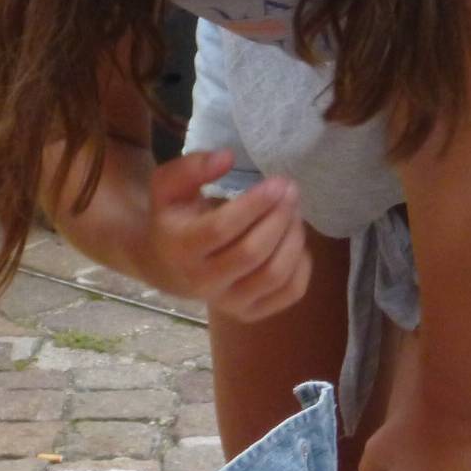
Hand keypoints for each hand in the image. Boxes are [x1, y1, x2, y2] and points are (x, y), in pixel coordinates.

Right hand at [141, 150, 309, 321]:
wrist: (167, 264)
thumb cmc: (174, 217)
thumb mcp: (169, 185)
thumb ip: (192, 167)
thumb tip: (226, 158)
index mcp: (180, 249)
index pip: (222, 229)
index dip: (255, 204)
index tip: (278, 182)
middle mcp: (202, 283)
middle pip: (253, 253)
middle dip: (280, 217)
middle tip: (292, 191)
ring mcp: (229, 303)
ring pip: (274, 274)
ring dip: (293, 238)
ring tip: (295, 212)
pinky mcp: (251, 313)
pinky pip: (290, 292)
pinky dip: (302, 265)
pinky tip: (295, 241)